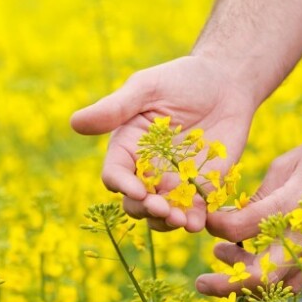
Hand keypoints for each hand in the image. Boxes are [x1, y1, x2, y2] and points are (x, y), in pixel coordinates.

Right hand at [71, 55, 261, 231]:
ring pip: (162, 215)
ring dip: (167, 222)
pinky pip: (194, 212)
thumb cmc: (181, 79)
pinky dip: (194, 221)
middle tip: (161, 208)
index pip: (116, 175)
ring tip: (180, 220)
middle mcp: (147, 171)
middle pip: (135, 202)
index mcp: (127, 148)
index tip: (138, 190)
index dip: (123, 185)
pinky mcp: (202, 188)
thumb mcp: (147, 88)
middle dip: (145, 209)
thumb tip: (74, 123)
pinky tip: (198, 222)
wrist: (226, 81)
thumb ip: (115, 108)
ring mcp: (174, 183)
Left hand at [196, 128, 301, 295]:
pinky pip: (297, 283)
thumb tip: (233, 219)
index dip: (215, 226)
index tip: (206, 218)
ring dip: (247, 286)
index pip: (239, 229)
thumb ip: (259, 198)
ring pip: (278, 288)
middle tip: (200, 281)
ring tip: (227, 260)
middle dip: (225, 285)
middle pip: (259, 277)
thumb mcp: (288, 165)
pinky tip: (255, 265)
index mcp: (292, 204)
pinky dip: (273, 284)